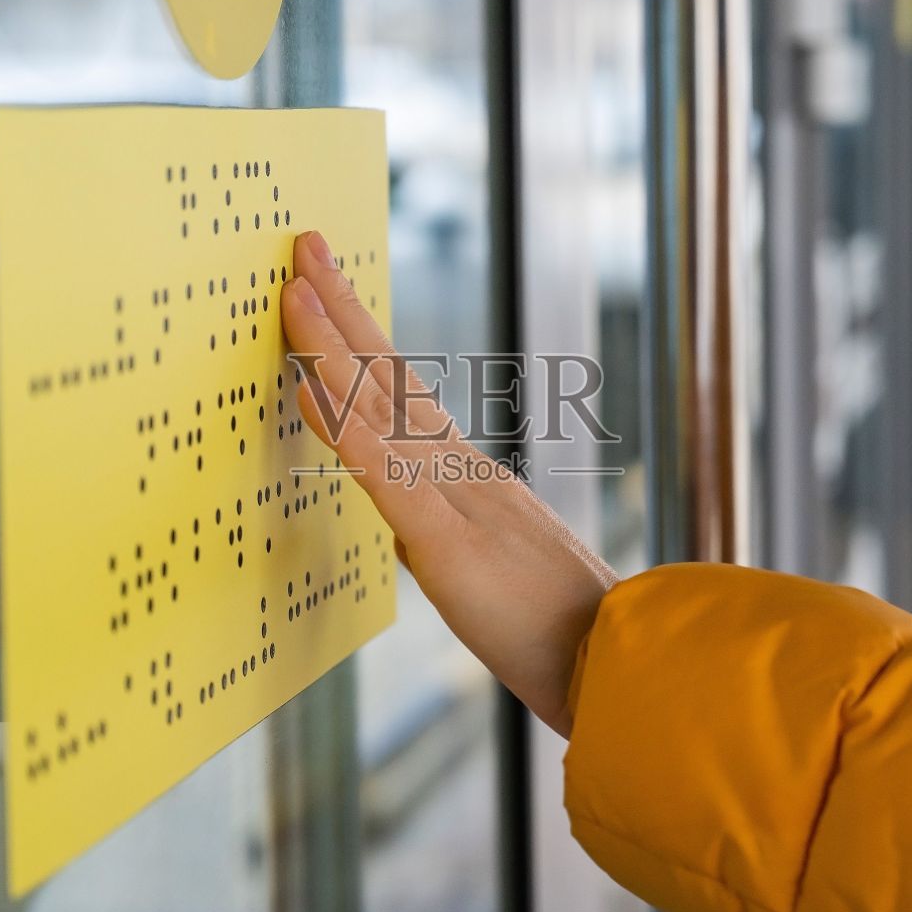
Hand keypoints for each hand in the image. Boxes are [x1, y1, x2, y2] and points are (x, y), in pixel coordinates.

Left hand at [280, 231, 616, 736]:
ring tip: (295, 290)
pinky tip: (311, 392)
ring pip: (386, 409)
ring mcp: (458, 499)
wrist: (616, 668)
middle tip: (304, 243)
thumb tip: (405, 521)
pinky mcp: (453, 545)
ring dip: (333, 346)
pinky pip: (390, 478)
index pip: (402, 389)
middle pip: (391, 374)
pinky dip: (347, 429)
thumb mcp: (482, 567)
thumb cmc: (555, 627)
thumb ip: (442, 533)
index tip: (324, 283)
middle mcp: (462, 469)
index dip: (359, 334)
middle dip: (342, 307)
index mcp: (465, 474)